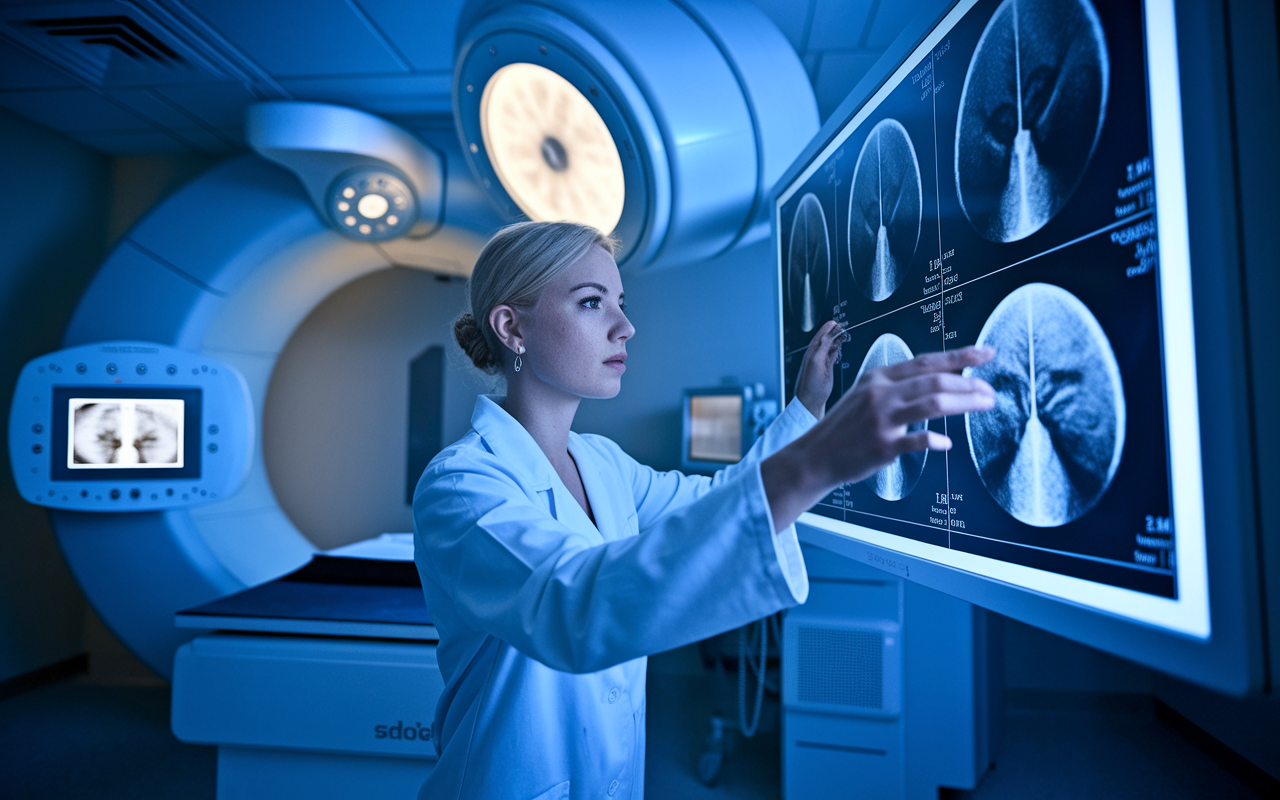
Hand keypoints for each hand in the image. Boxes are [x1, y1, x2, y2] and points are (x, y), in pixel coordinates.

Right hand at [762, 345, 997, 531]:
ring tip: (985, 404)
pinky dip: (933, 440)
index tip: (986, 353)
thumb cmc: (845, 426)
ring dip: (964, 403)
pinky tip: (947, 443)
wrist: (815, 455)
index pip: (926, 361)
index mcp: (879, 377)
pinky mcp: (881, 445)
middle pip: (934, 381)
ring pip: (932, 403)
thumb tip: (940, 382)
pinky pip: (915, 440)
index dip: (960, 356)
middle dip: (969, 384)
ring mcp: (881, 418)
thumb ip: (899, 387)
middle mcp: (881, 393)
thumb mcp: (865, 394)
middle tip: (990, 391)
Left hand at [794, 321, 844, 420]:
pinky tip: (840, 345)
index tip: (835, 322)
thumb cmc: (810, 384)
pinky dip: (837, 348)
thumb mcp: (816, 362)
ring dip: (836, 339)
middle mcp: (816, 355)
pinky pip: (833, 354)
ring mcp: (822, 361)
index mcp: (811, 352)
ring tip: (843, 332)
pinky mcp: (827, 368)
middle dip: (833, 332)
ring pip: (830, 346)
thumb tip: (827, 335)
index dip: (827, 328)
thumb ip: (822, 348)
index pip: (820, 336)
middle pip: (826, 339)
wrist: (812, 400)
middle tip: (841, 325)